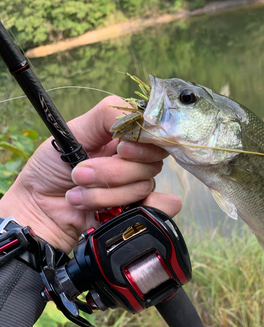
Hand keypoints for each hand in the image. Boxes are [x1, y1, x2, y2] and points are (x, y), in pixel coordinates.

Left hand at [0, 96, 180, 252]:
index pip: (154, 132)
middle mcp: (135, 160)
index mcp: (123, 136)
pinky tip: (111, 211)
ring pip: (144, 185)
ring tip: (77, 195)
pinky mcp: (137, 210)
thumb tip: (138, 115)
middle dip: (113, 172)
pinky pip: (161, 206)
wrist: (39, 209)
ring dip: (105, 194)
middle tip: (80, 174)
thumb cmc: (50, 168)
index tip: (121, 149)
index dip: (143, 140)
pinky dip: (139, 209)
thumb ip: (105, 116)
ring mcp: (136, 185)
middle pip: (152, 160)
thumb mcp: (71, 131)